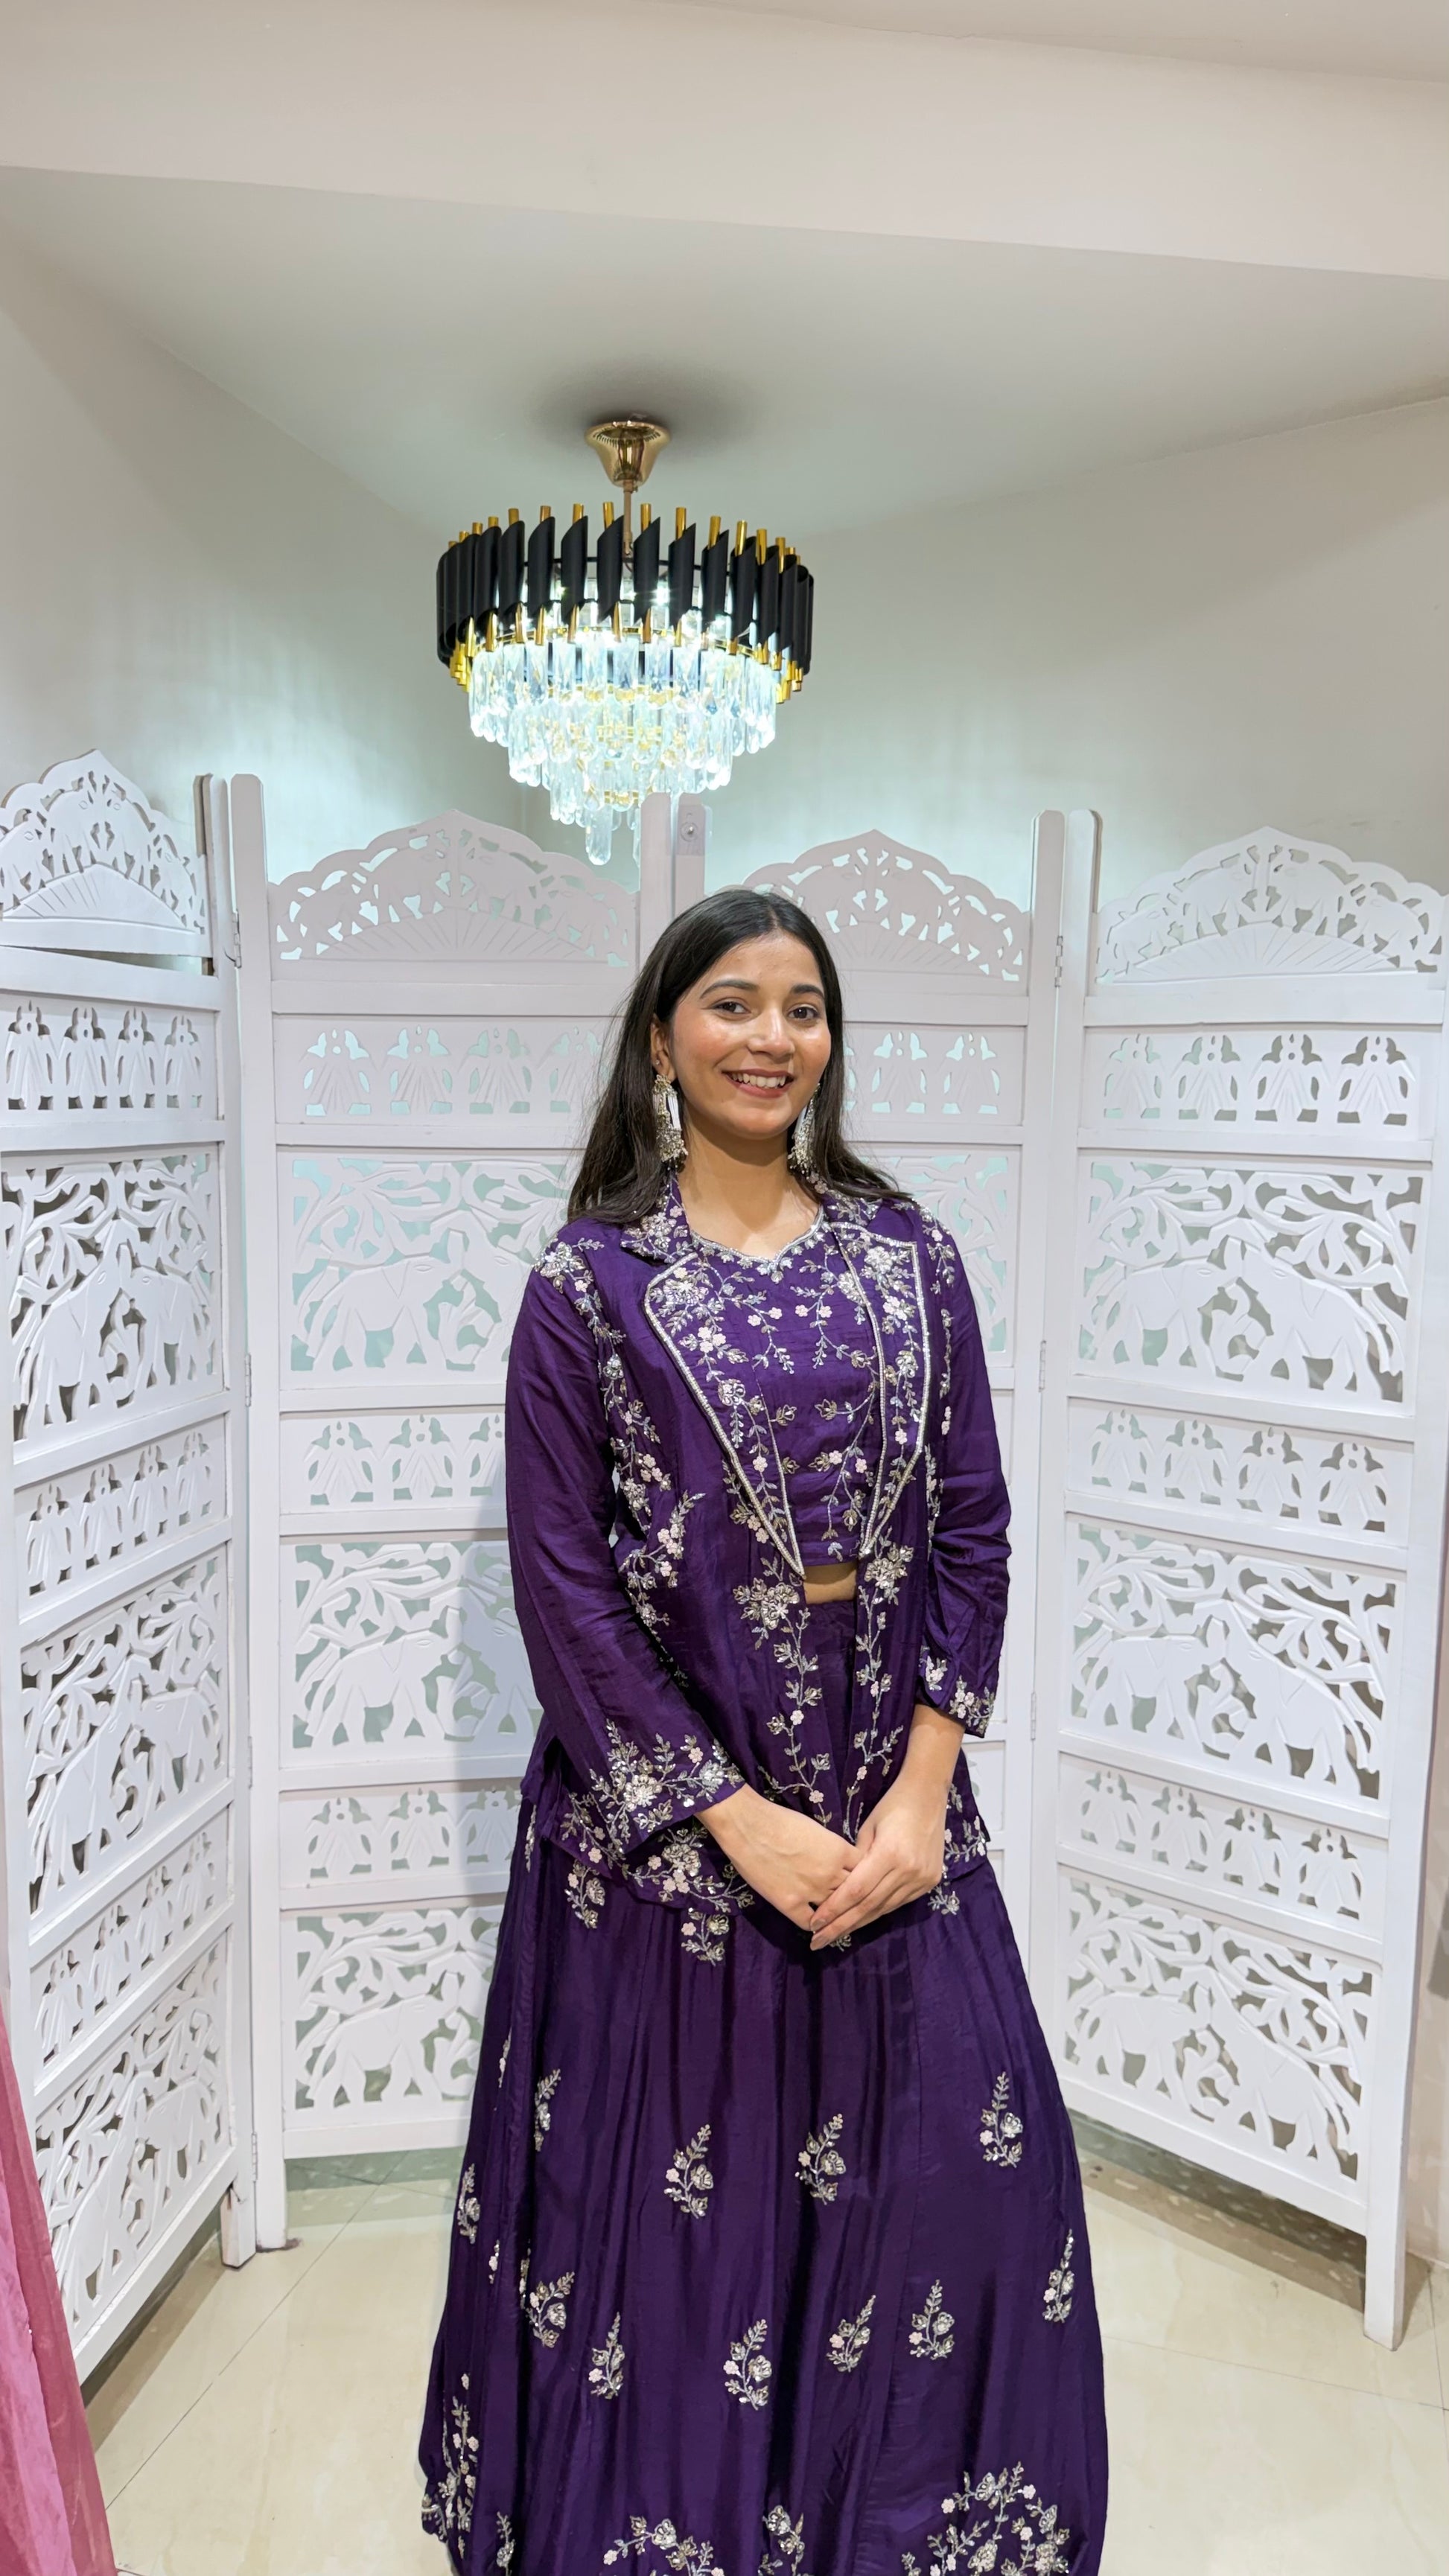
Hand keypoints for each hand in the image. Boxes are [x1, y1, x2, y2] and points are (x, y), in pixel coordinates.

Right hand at [700, 1785, 854, 1931]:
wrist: (748, 1826)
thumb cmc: (780, 1820)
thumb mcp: (817, 1829)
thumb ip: (833, 1848)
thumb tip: (840, 1862)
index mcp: (840, 1851)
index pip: (864, 1871)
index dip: (862, 1876)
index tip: (857, 1880)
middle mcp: (831, 1874)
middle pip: (852, 1893)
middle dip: (852, 1897)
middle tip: (849, 1903)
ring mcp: (811, 1891)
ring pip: (834, 1911)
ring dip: (834, 1914)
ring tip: (835, 1918)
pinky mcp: (789, 1904)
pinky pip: (810, 1923)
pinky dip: (815, 1925)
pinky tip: (815, 1924)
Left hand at [807, 1704, 958, 1949]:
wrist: (928, 1795)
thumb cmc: (891, 1806)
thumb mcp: (867, 1828)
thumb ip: (855, 1859)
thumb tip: (841, 1885)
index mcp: (889, 1854)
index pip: (855, 1891)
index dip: (833, 1910)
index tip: (814, 1924)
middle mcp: (907, 1871)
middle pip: (868, 1906)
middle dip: (841, 1926)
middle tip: (818, 1941)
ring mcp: (922, 1878)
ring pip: (884, 1909)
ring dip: (859, 1923)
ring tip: (836, 1935)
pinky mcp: (930, 1882)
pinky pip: (899, 1903)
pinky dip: (879, 1911)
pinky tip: (862, 1920)